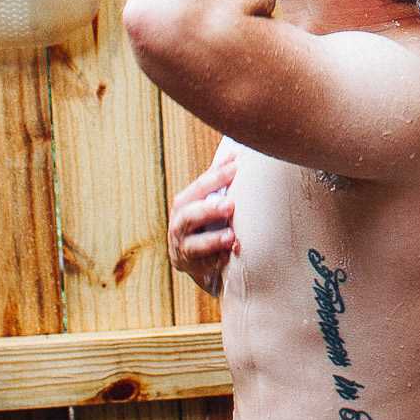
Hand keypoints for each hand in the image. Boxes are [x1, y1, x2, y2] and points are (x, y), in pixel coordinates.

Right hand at [168, 153, 239, 295]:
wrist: (199, 260)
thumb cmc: (209, 221)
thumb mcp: (210, 200)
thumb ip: (220, 181)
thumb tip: (240, 150)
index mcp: (184, 203)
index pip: (198, 187)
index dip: (216, 177)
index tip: (237, 166)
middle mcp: (179, 225)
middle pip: (188, 215)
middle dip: (208, 210)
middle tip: (230, 205)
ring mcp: (184, 249)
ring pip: (193, 245)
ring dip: (212, 240)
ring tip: (231, 237)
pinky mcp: (194, 269)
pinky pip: (204, 268)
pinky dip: (217, 262)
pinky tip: (230, 257)